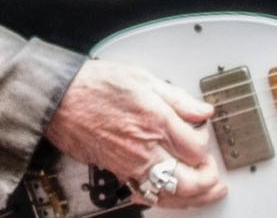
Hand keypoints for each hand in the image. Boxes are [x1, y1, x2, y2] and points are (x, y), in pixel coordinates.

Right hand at [43, 59, 225, 208]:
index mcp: (156, 120)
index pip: (196, 148)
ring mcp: (130, 163)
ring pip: (168, 194)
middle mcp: (145, 146)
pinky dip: (163, 199)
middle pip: (187, 180)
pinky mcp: (117, 171)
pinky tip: (172, 194)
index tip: (204, 137)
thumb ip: (178, 98)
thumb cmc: (95, 85)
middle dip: (208, 183)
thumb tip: (203, 111)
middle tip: (216, 177)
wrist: (60, 100)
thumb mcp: (143, 78)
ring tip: (205, 193)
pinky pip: (145, 194)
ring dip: (192, 198)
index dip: (206, 146)